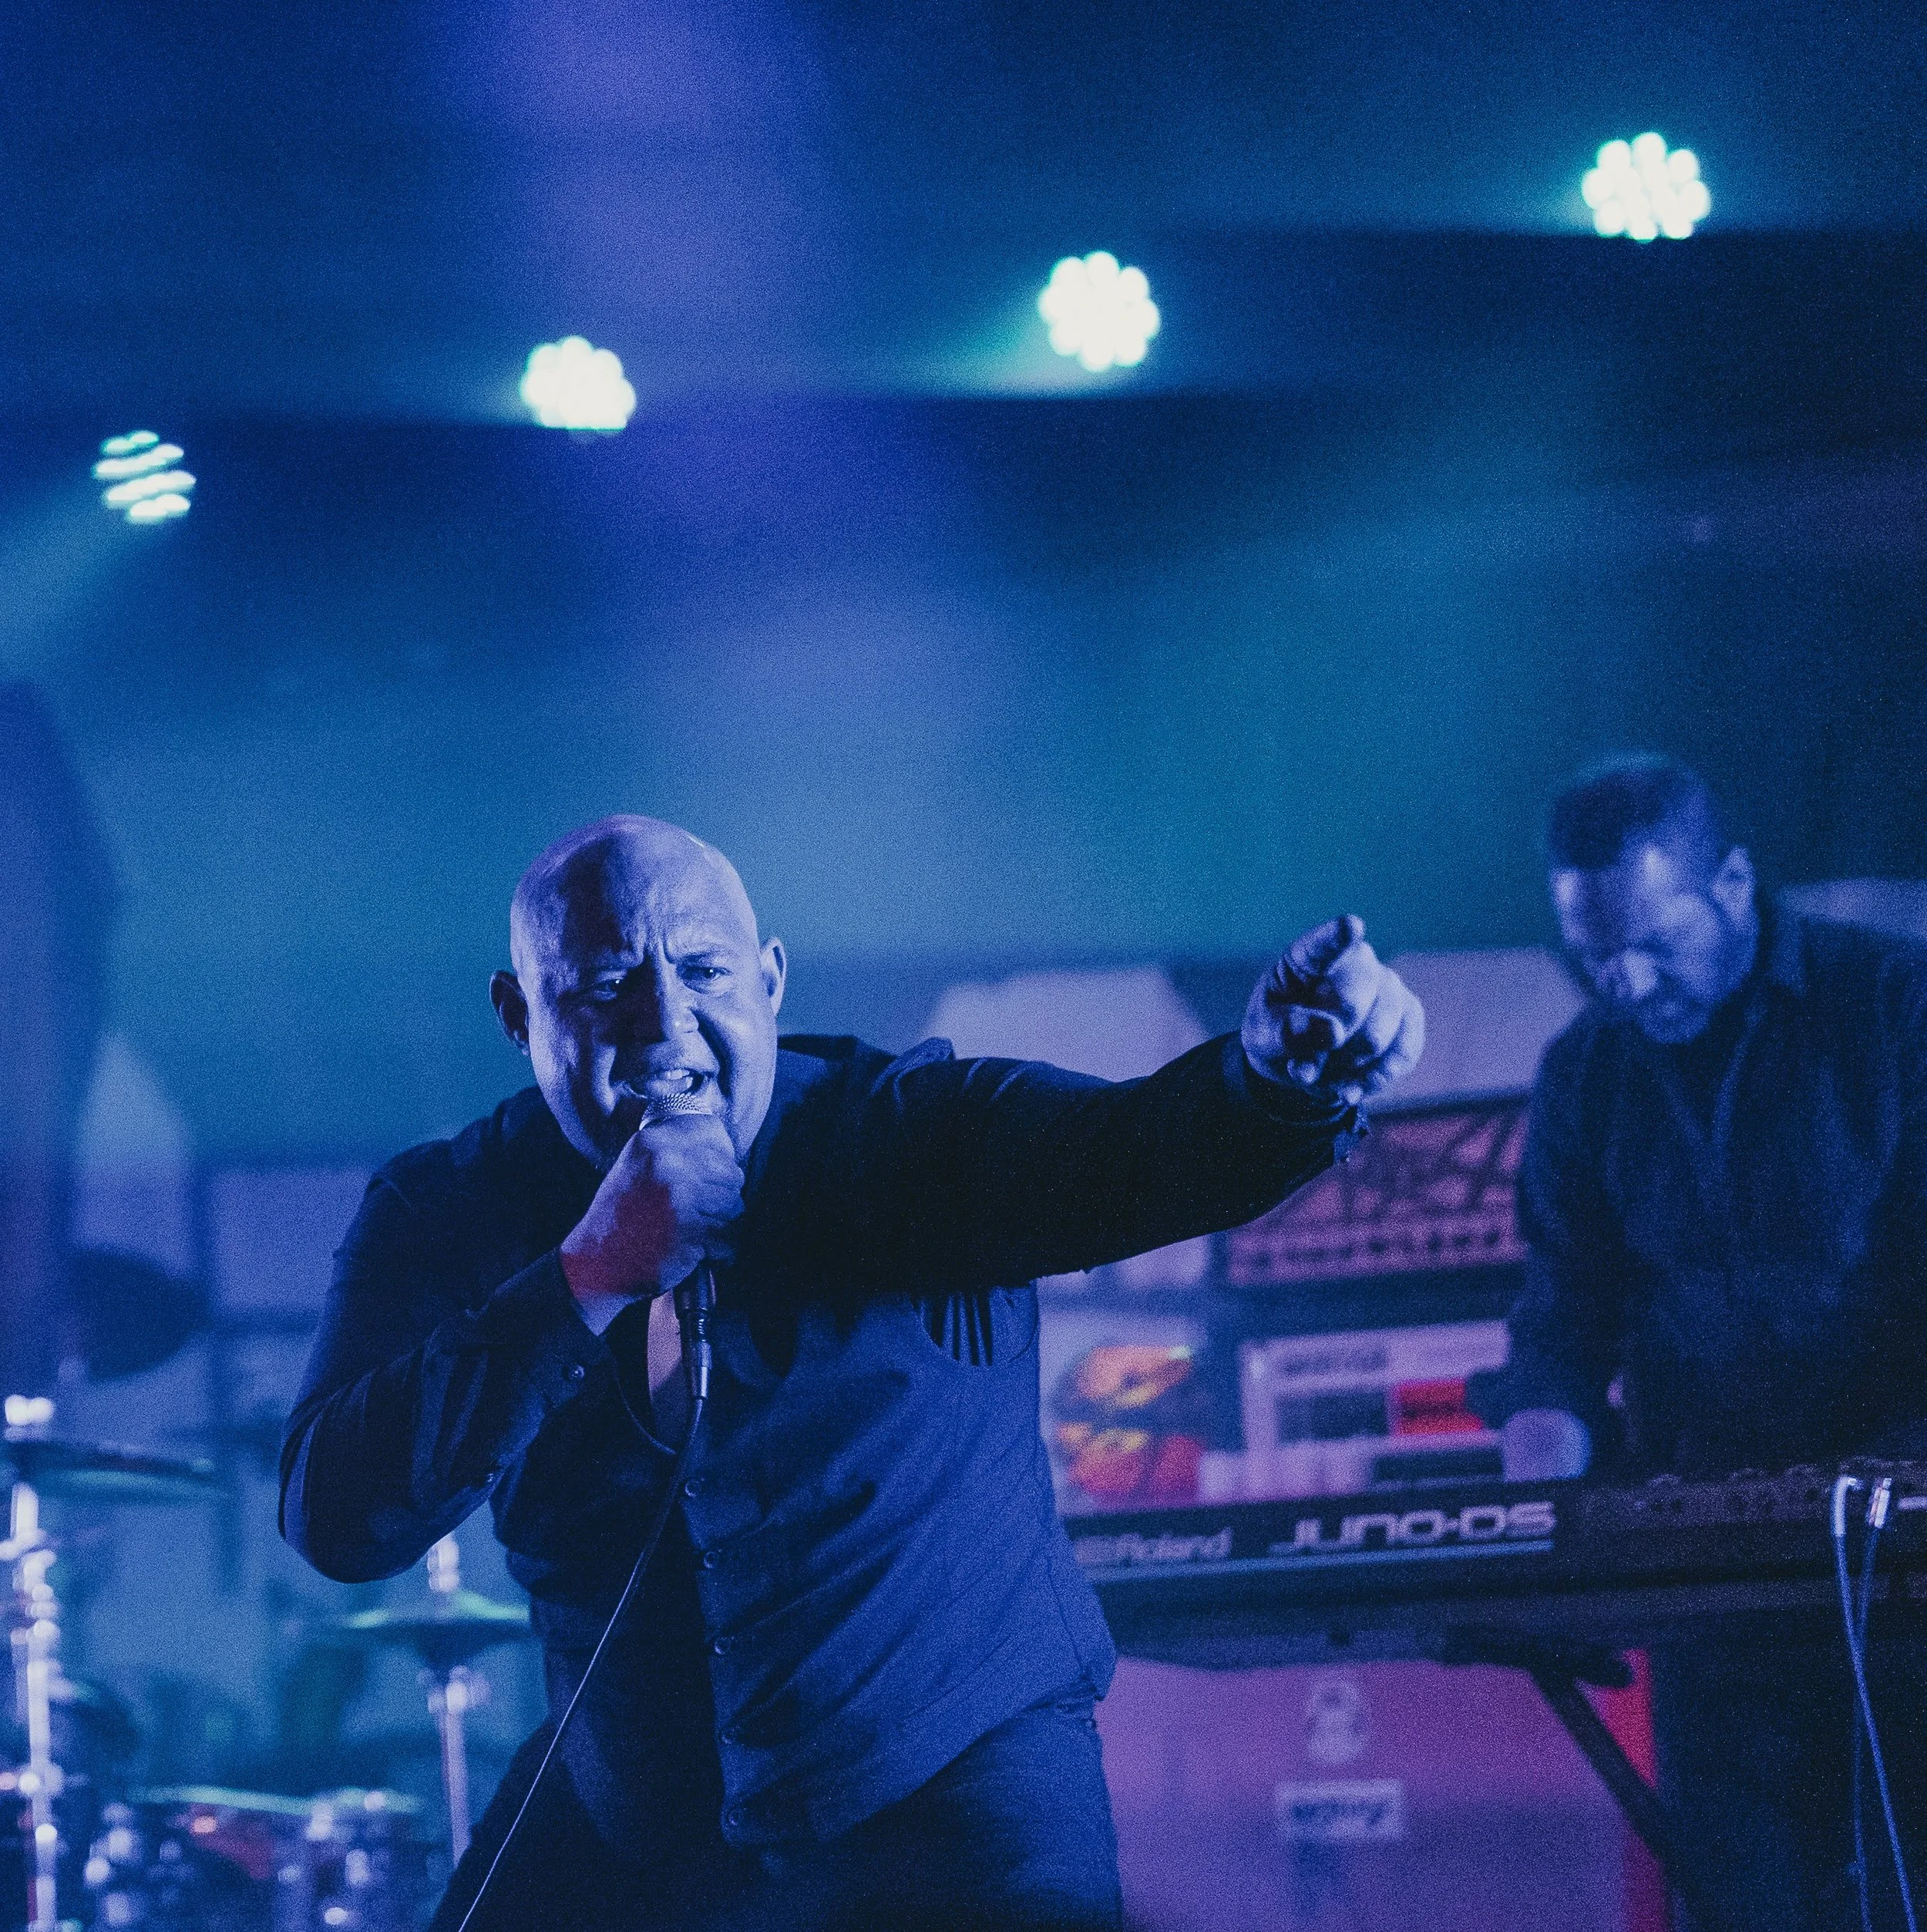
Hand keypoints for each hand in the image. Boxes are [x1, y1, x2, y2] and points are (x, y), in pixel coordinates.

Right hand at [559, 1109, 743, 1321]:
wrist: (595, 1263)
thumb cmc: (623, 1217)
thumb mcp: (638, 1166)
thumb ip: (677, 1151)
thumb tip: (726, 1149)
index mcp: (653, 1141)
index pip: (713, 1132)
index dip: (720, 1158)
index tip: (710, 1177)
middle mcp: (665, 1162)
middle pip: (730, 1173)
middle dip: (724, 1196)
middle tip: (703, 1214)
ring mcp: (677, 1194)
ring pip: (733, 1205)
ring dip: (723, 1224)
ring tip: (698, 1233)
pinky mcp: (687, 1228)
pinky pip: (727, 1236)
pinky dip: (721, 1250)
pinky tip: (701, 1253)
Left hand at [1242, 914, 1423, 1105]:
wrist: (1301, 1058)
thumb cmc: (1277, 1033)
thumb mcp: (1262, 1036)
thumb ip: (1286, 1032)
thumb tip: (1332, 1032)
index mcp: (1308, 958)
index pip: (1323, 945)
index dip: (1337, 936)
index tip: (1350, 927)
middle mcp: (1356, 962)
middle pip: (1353, 1005)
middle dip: (1328, 1044)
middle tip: (1304, 1061)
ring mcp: (1388, 986)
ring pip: (1380, 1035)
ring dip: (1348, 1065)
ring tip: (1324, 1072)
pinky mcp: (1410, 1017)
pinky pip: (1403, 1052)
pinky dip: (1375, 1078)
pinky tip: (1351, 1088)